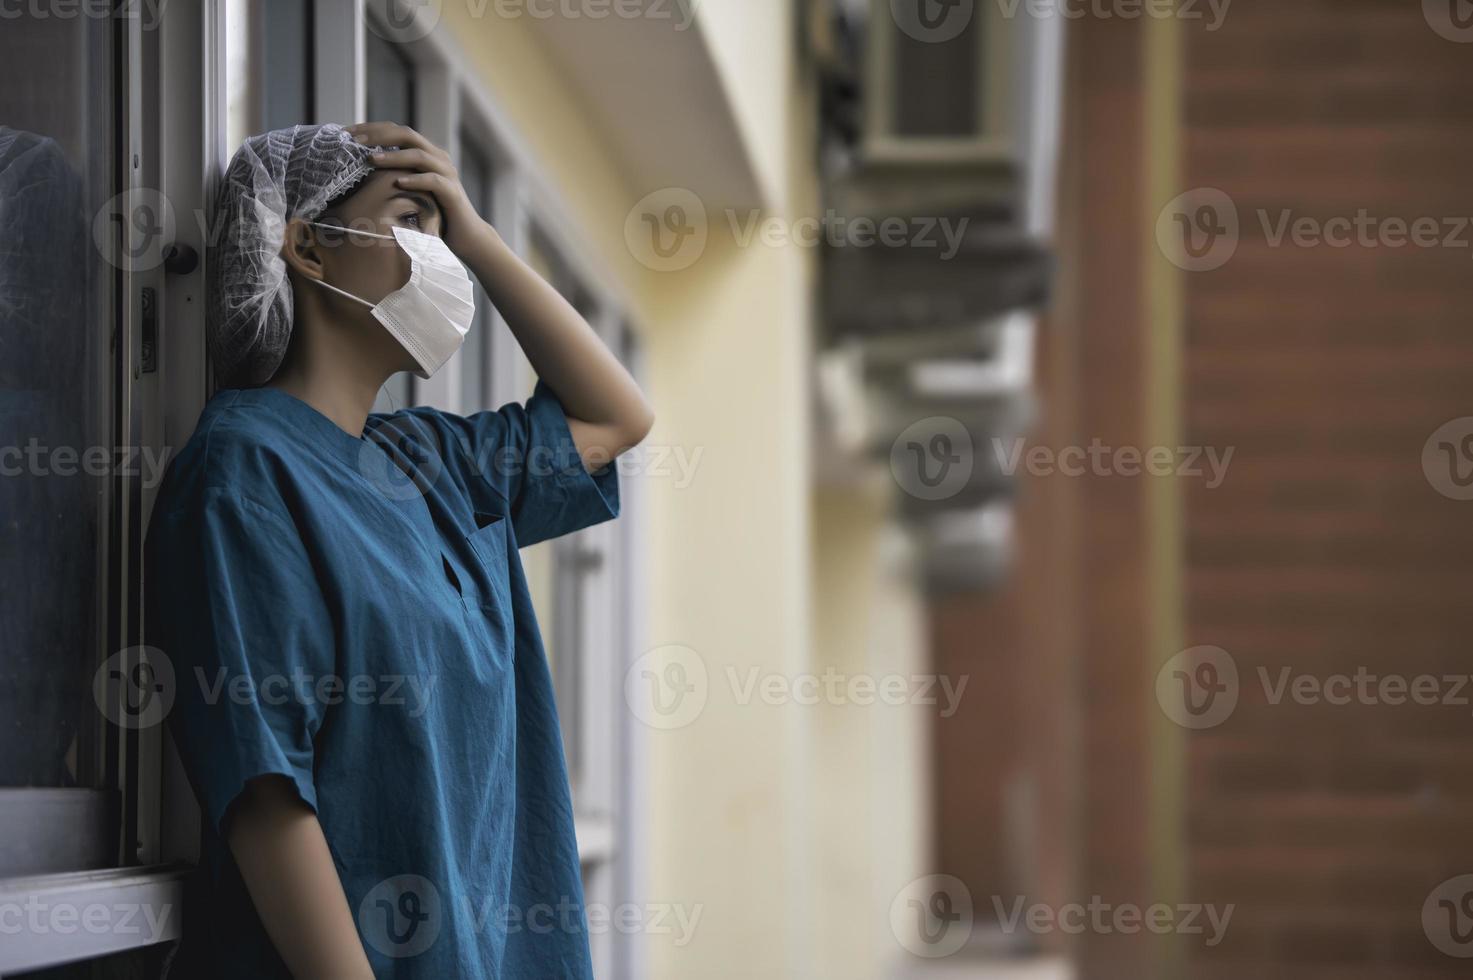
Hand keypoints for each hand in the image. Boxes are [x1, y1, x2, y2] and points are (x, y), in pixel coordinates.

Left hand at [346, 121, 494, 258]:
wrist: (466, 236)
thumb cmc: (433, 214)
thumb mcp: (409, 191)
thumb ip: (392, 177)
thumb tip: (358, 172)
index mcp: (425, 153)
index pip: (395, 131)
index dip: (371, 128)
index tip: (346, 133)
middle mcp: (437, 157)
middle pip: (406, 135)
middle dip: (378, 135)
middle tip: (354, 141)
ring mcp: (447, 173)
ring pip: (419, 154)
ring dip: (393, 156)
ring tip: (371, 159)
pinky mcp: (452, 192)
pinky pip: (434, 180)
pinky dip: (416, 179)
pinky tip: (398, 182)